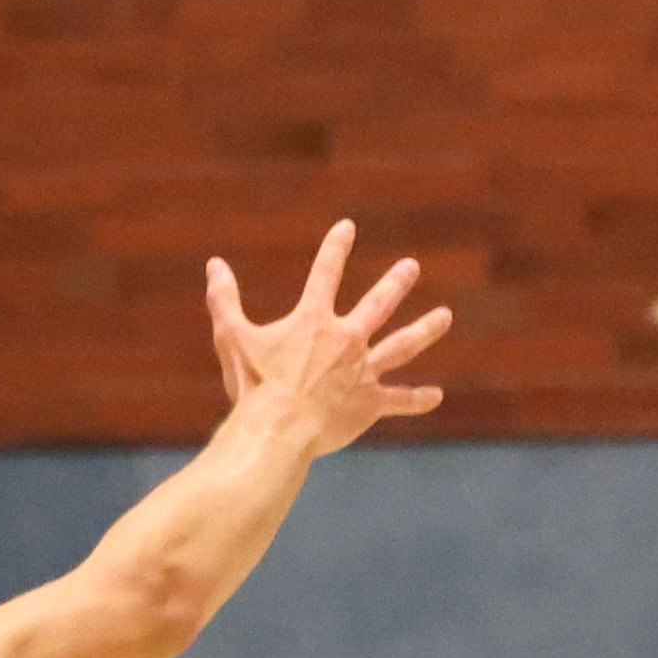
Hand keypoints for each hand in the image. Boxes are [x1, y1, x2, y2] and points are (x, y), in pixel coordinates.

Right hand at [204, 222, 450, 461]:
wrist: (280, 429)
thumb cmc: (253, 385)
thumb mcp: (231, 337)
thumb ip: (224, 299)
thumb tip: (214, 265)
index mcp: (314, 321)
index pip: (326, 273)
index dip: (336, 249)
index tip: (348, 227)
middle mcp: (346, 340)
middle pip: (378, 304)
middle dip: (395, 283)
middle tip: (410, 267)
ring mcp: (362, 371)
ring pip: (401, 346)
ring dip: (425, 329)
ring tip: (444, 316)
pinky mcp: (369, 403)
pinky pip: (398, 401)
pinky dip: (417, 399)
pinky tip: (436, 396)